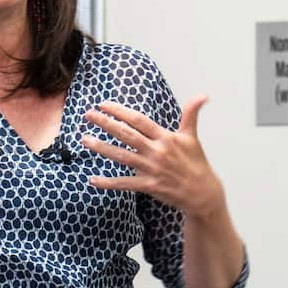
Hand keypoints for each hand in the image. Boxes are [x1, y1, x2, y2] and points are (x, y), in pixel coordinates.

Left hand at [81, 96, 224, 218]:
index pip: (139, 120)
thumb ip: (191, 114)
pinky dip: (108, 183)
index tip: (103, 105)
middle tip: (88, 114)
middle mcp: (158, 151)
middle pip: (127, 134)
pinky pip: (124, 183)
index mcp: (166, 137)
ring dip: (102, 148)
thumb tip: (203, 95)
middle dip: (106, 123)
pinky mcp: (149, 186)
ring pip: (122, 156)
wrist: (202, 193)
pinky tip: (92, 180)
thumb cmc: (196, 162)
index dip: (121, 111)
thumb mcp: (192, 136)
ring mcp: (152, 169)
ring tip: (85, 140)